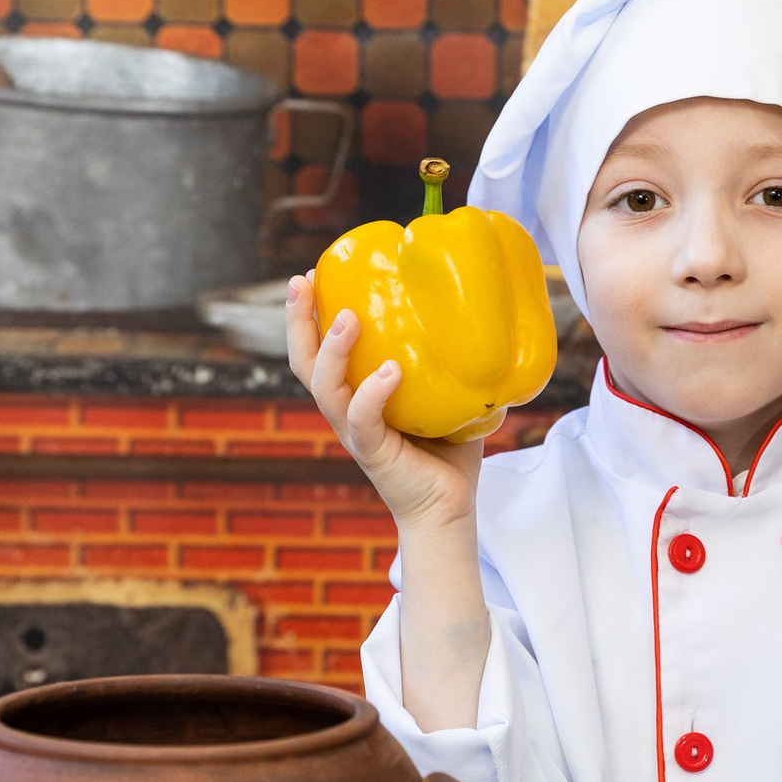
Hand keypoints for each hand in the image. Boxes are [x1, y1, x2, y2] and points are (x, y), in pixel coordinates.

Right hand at [285, 276, 482, 529]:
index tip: (313, 272)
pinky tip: (389, 371)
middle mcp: (345, 410)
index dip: (307, 314)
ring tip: (346, 318)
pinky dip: (372, 392)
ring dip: (331, 350)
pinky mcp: (372, 452)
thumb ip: (452, 363)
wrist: (448, 509)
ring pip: (324, 387)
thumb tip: (485, 317)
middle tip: (303, 279)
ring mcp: (355, 432)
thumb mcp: (447, 396)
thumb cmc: (447, 454)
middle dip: (297, 320)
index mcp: (355, 394)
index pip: (317, 349)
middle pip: (303, 362)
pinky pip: (362, 419)